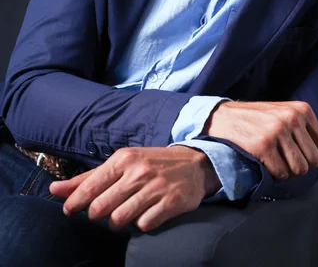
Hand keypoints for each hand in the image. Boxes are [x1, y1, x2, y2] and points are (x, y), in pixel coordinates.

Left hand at [49, 146, 220, 231]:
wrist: (194, 164)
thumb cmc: (151, 164)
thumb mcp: (121, 163)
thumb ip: (88, 178)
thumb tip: (54, 189)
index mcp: (123, 159)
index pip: (89, 187)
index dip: (75, 203)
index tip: (70, 210)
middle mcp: (138, 172)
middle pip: (100, 208)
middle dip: (97, 215)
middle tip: (103, 212)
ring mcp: (155, 188)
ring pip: (119, 220)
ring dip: (118, 223)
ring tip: (124, 214)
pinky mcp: (171, 203)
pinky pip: (144, 226)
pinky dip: (141, 225)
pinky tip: (145, 214)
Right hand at [203, 100, 317, 179]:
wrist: (224, 117)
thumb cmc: (260, 120)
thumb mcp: (290, 121)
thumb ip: (316, 141)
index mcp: (303, 109)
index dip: (310, 156)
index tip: (293, 149)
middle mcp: (292, 118)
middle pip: (313, 162)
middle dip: (299, 165)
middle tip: (281, 155)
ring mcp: (278, 131)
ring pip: (299, 170)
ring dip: (287, 171)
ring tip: (274, 158)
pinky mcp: (264, 145)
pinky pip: (282, 173)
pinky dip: (274, 174)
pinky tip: (265, 161)